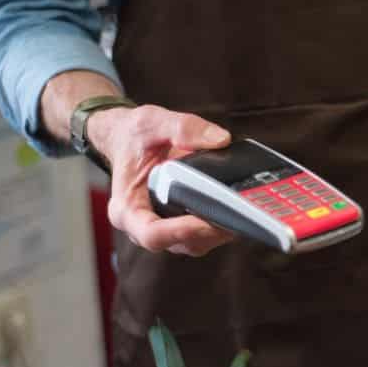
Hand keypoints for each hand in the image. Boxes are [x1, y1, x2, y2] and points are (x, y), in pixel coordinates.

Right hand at [88, 104, 235, 256]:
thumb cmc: (134, 136)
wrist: (129, 140)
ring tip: (241, 209)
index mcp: (126, 208)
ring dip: (219, 231)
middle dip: (210, 231)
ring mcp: (163, 230)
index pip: (151, 234)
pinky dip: (219, 225)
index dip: (180, 232)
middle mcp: (142, 226)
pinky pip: (202, 237)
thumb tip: (221, 140)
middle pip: (179, 243)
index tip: (205, 220)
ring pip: (195, 244)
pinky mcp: (180, 227)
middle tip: (237, 213)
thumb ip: (184, 128)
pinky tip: (235, 208)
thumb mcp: (154, 122)